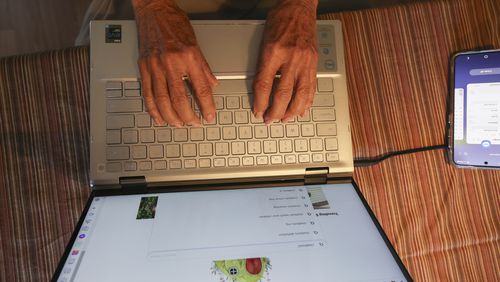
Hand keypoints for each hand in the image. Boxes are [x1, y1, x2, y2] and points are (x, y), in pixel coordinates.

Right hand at [132, 0, 217, 126]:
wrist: (153, 9)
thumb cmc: (174, 22)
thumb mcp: (195, 43)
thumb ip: (203, 67)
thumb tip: (211, 85)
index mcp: (188, 57)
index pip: (200, 88)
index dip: (206, 106)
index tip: (209, 116)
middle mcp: (171, 63)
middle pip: (179, 99)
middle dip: (188, 116)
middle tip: (194, 123)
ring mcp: (155, 66)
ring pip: (162, 100)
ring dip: (171, 116)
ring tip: (178, 124)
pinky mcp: (143, 67)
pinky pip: (147, 93)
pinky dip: (153, 108)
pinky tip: (158, 117)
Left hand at [253, 0, 317, 122]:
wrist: (299, 6)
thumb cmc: (280, 19)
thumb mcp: (264, 40)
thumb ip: (263, 64)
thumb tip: (260, 88)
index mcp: (274, 51)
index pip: (264, 84)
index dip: (260, 101)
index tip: (257, 110)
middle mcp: (291, 57)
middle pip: (282, 93)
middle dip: (275, 111)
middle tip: (270, 119)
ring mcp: (305, 61)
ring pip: (300, 94)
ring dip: (292, 111)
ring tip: (285, 119)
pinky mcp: (314, 62)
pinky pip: (312, 86)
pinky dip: (307, 101)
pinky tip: (302, 109)